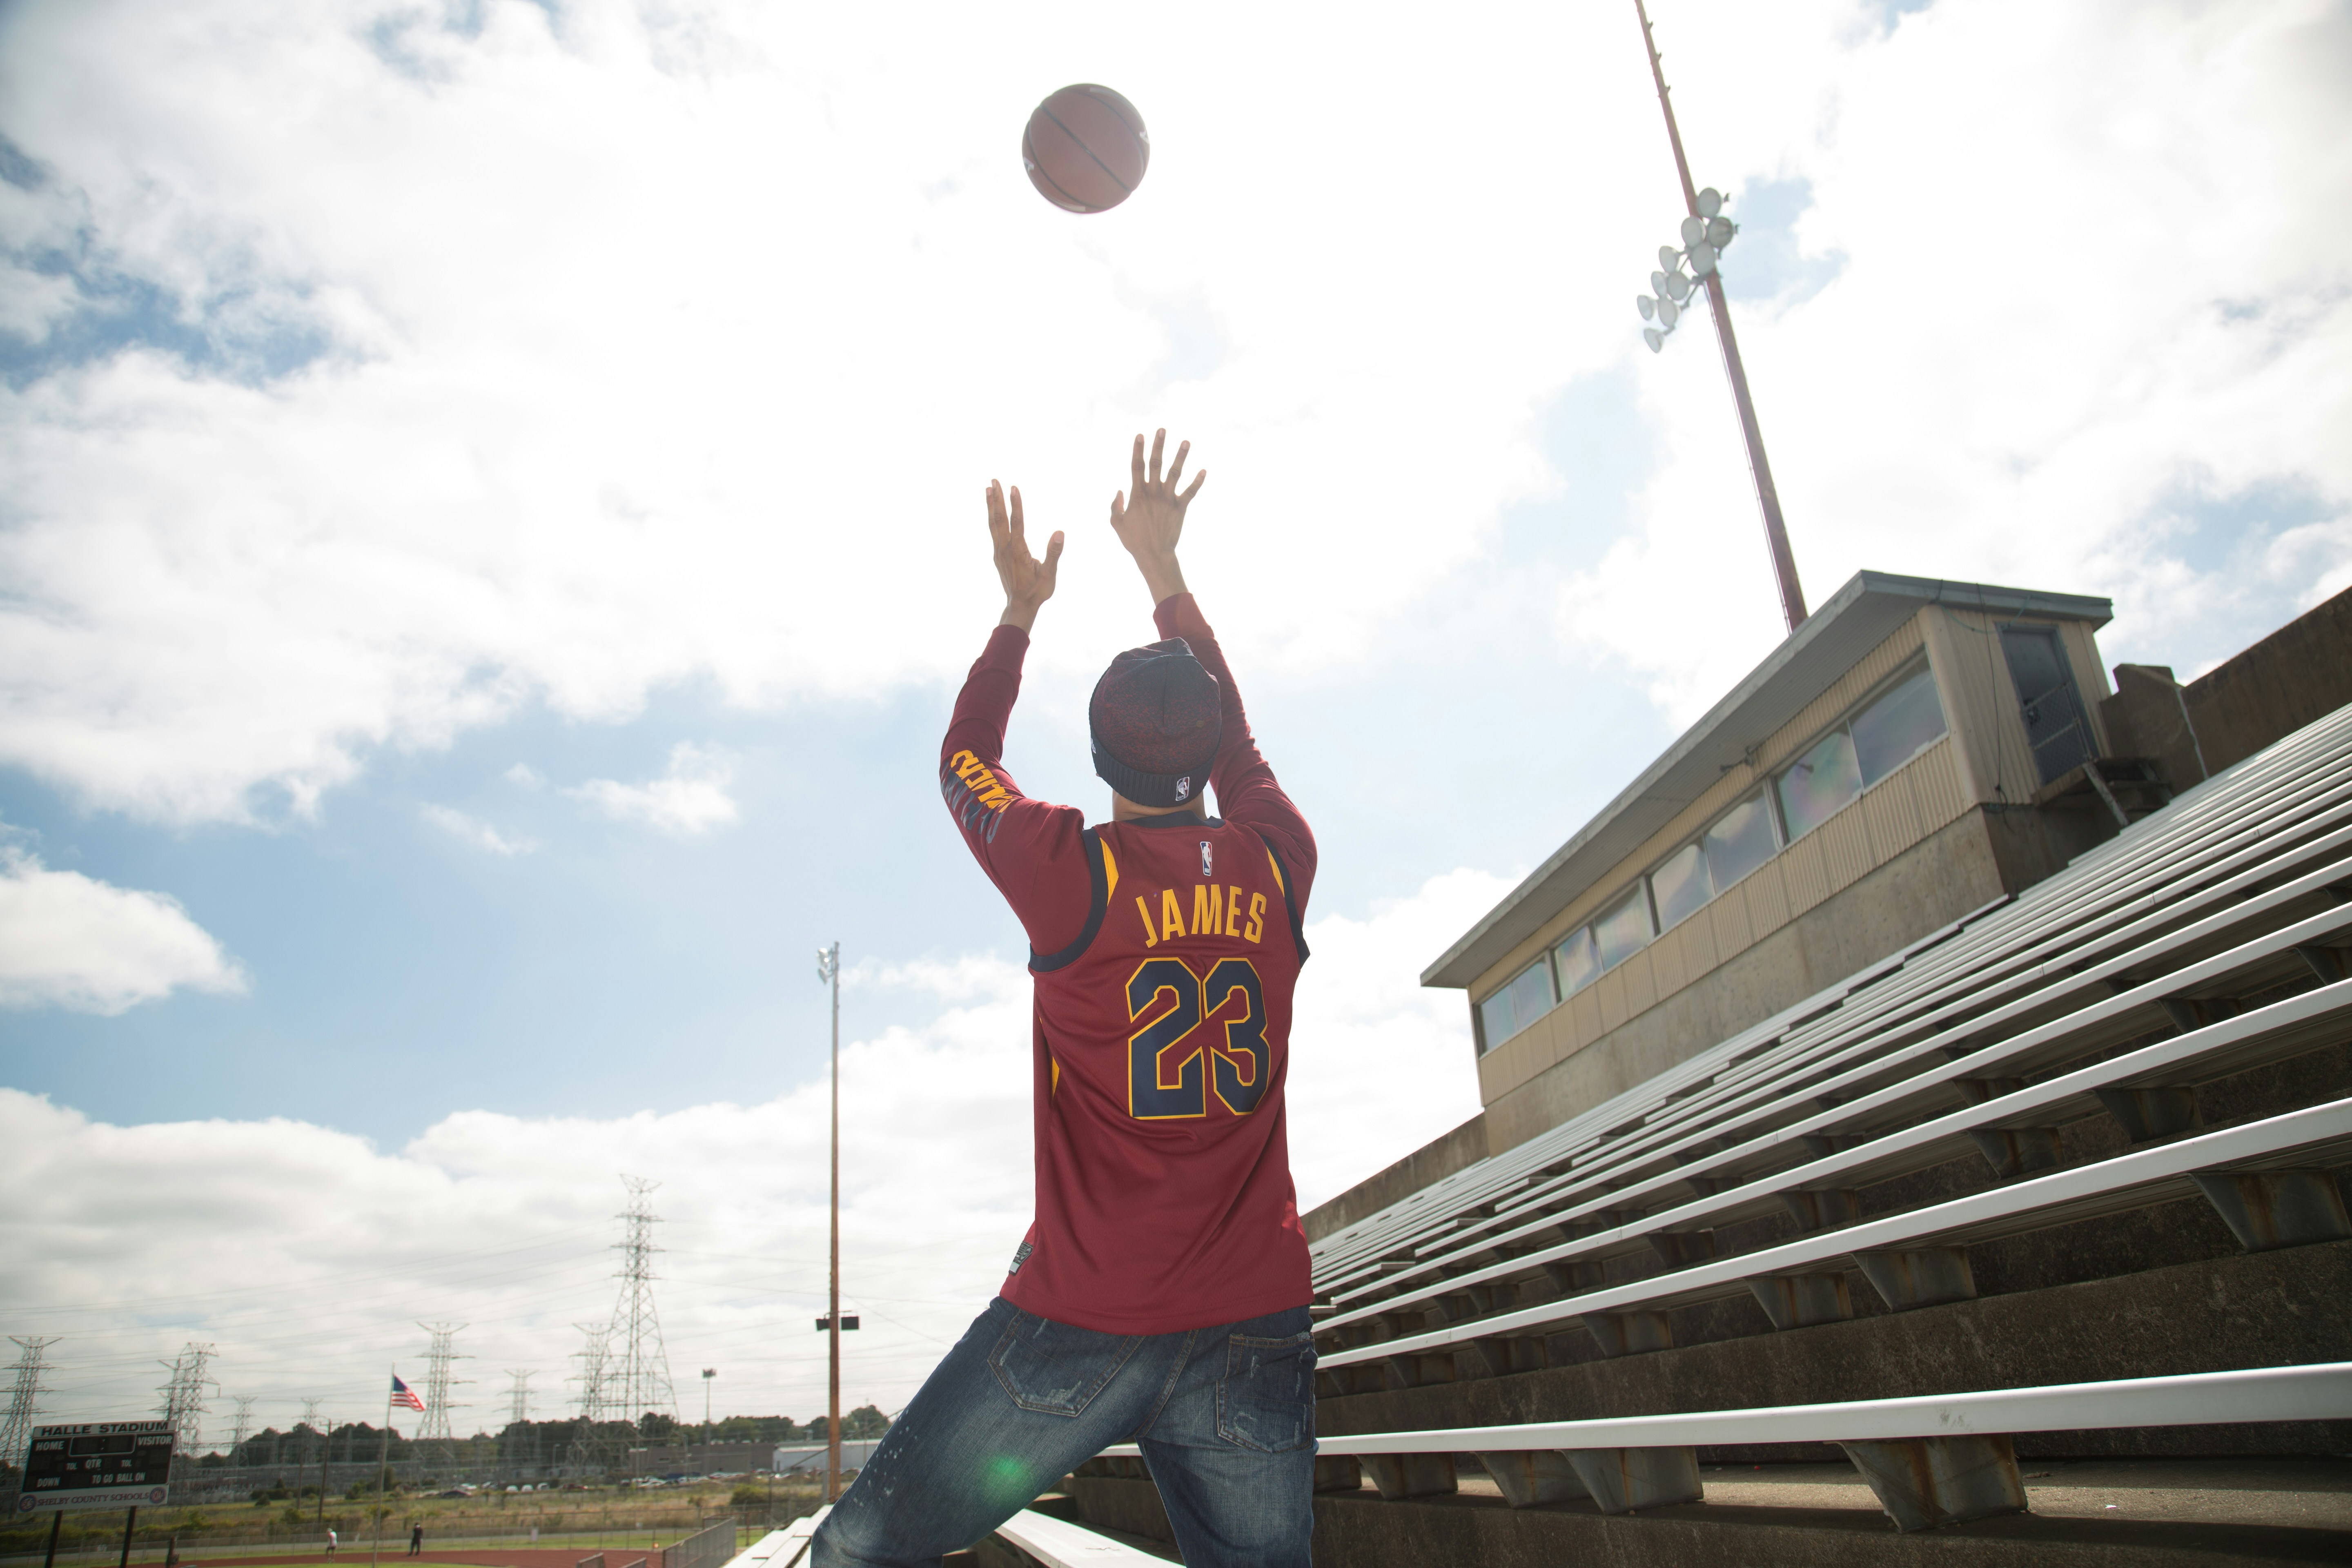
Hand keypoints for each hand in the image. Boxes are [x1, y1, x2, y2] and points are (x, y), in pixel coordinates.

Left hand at [988, 479, 1062, 631]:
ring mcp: (999, 552)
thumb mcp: (1049, 574)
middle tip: (993, 480)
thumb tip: (1059, 533)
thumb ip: (1053, 553)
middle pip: (999, 519)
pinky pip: (993, 532)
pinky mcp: (998, 556)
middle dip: (996, 498)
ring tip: (988, 489)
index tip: (1013, 487)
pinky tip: (993, 512)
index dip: (1015, 504)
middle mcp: (1005, 549)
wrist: (1020, 606)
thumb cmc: (1037, 591)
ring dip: (990, 506)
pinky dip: (992, 518)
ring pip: (993, 525)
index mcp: (1018, 551)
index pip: (1016, 522)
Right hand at [1109, 429, 1203, 602]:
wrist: (1153, 555)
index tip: (1140, 435)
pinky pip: (1190, 492)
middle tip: (1162, 429)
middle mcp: (1153, 494)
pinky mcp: (1180, 508)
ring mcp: (1167, 500)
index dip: (1138, 450)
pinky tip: (1204, 470)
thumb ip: (1114, 506)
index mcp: (1137, 495)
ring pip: (1175, 473)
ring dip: (1181, 456)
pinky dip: (1198, 482)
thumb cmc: (1134, 540)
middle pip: (1155, 464)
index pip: (1136, 467)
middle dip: (1159, 446)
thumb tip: (1119, 491)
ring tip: (1186, 441)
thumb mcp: (1116, 523)